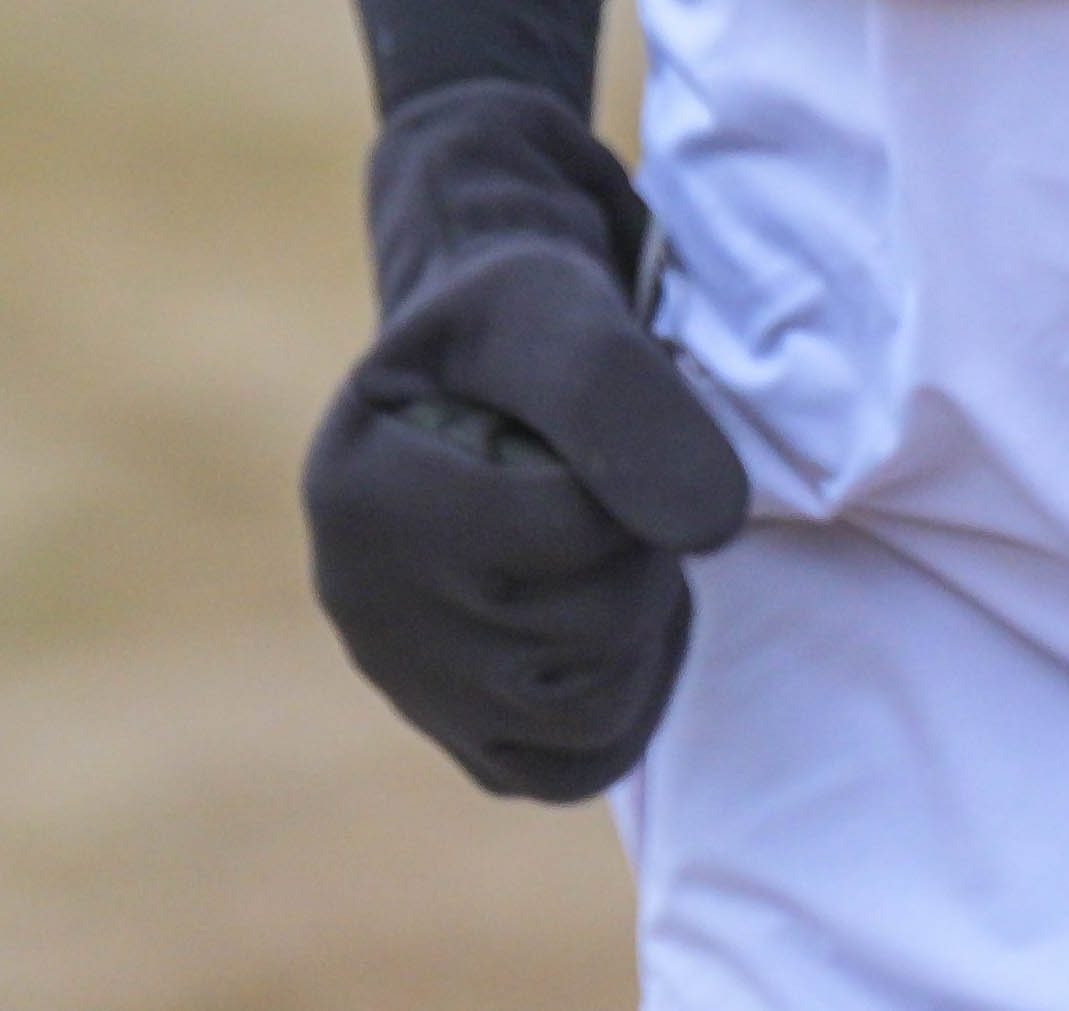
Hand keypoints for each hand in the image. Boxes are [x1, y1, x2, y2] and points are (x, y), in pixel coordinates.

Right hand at [302, 79, 750, 799]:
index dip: (625, 478)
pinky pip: (577, 761)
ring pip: (585, 709)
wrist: (497, 354)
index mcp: (359, 495)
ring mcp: (407, 677)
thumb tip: (710, 530)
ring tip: (609, 537)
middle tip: (614, 484)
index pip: (562, 535)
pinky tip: (615, 607)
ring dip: (637, 618)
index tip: (595, 424)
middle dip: (636, 553)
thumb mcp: (560, 306)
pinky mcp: (462, 726)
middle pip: (575, 638)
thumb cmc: (521, 315)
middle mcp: (361, 605)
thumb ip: (622, 399)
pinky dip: (625, 694)